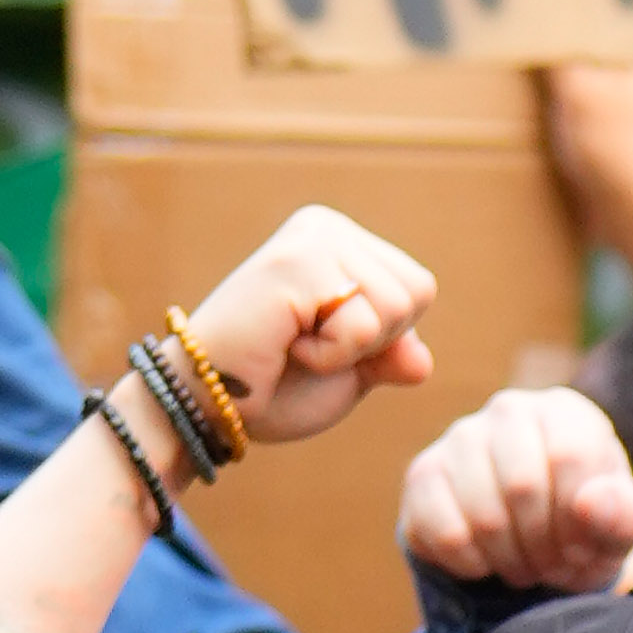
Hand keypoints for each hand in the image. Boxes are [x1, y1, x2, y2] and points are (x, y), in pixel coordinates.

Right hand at [182, 206, 440, 448]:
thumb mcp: (350, 372)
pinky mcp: (298, 261)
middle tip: (307, 342)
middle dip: (371, 342)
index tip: (323, 340)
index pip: (418, 289)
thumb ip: (390, 357)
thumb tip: (422, 361)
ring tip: (294, 341)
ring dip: (348, 349)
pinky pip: (361, 323)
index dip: (383, 339)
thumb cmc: (273, 388)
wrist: (211, 406)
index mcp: (343, 242)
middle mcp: (328, 226)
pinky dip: (331, 355)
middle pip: (416, 294)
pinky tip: (285, 342)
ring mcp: (312, 237)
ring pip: (395, 307)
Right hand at [397, 382, 632, 591]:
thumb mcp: (619, 530)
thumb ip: (621, 515)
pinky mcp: (424, 476)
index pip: (569, 457)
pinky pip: (446, 533)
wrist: (534, 546)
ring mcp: (460, 438)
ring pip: (483, 515)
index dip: (577, 520)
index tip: (582, 547)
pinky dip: (474, 565)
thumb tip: (590, 504)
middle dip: (543, 546)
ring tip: (525, 564)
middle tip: (551, 564)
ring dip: (511, 561)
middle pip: (522, 486)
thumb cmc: (585, 529)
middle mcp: (509, 411)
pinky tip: (488, 561)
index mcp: (565, 412)